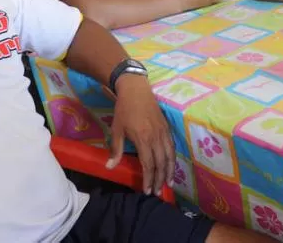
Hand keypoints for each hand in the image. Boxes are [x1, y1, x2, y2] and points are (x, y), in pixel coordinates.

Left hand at [106, 75, 174, 195]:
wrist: (136, 89)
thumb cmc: (124, 109)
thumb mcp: (117, 129)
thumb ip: (115, 150)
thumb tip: (109, 168)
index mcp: (143, 138)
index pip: (148, 164)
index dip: (148, 179)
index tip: (147, 190)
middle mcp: (156, 137)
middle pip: (161, 163)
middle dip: (159, 179)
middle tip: (157, 192)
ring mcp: (163, 132)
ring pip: (170, 156)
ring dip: (169, 171)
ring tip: (167, 183)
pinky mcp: (167, 128)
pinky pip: (172, 147)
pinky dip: (173, 159)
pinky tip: (171, 166)